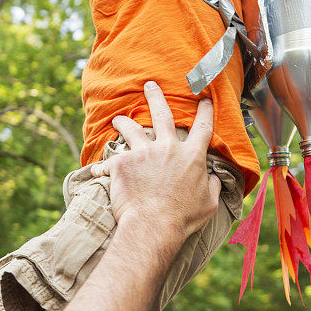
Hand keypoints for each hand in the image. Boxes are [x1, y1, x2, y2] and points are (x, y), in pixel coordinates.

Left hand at [90, 83, 219, 242]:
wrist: (154, 226)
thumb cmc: (183, 218)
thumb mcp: (209, 203)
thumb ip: (213, 186)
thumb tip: (214, 178)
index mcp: (192, 156)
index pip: (203, 127)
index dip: (205, 111)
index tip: (204, 99)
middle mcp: (168, 148)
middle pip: (162, 114)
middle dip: (155, 96)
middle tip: (149, 85)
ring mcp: (143, 153)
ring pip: (131, 128)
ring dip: (123, 122)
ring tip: (117, 118)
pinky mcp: (123, 163)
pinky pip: (109, 162)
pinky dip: (102, 167)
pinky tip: (96, 171)